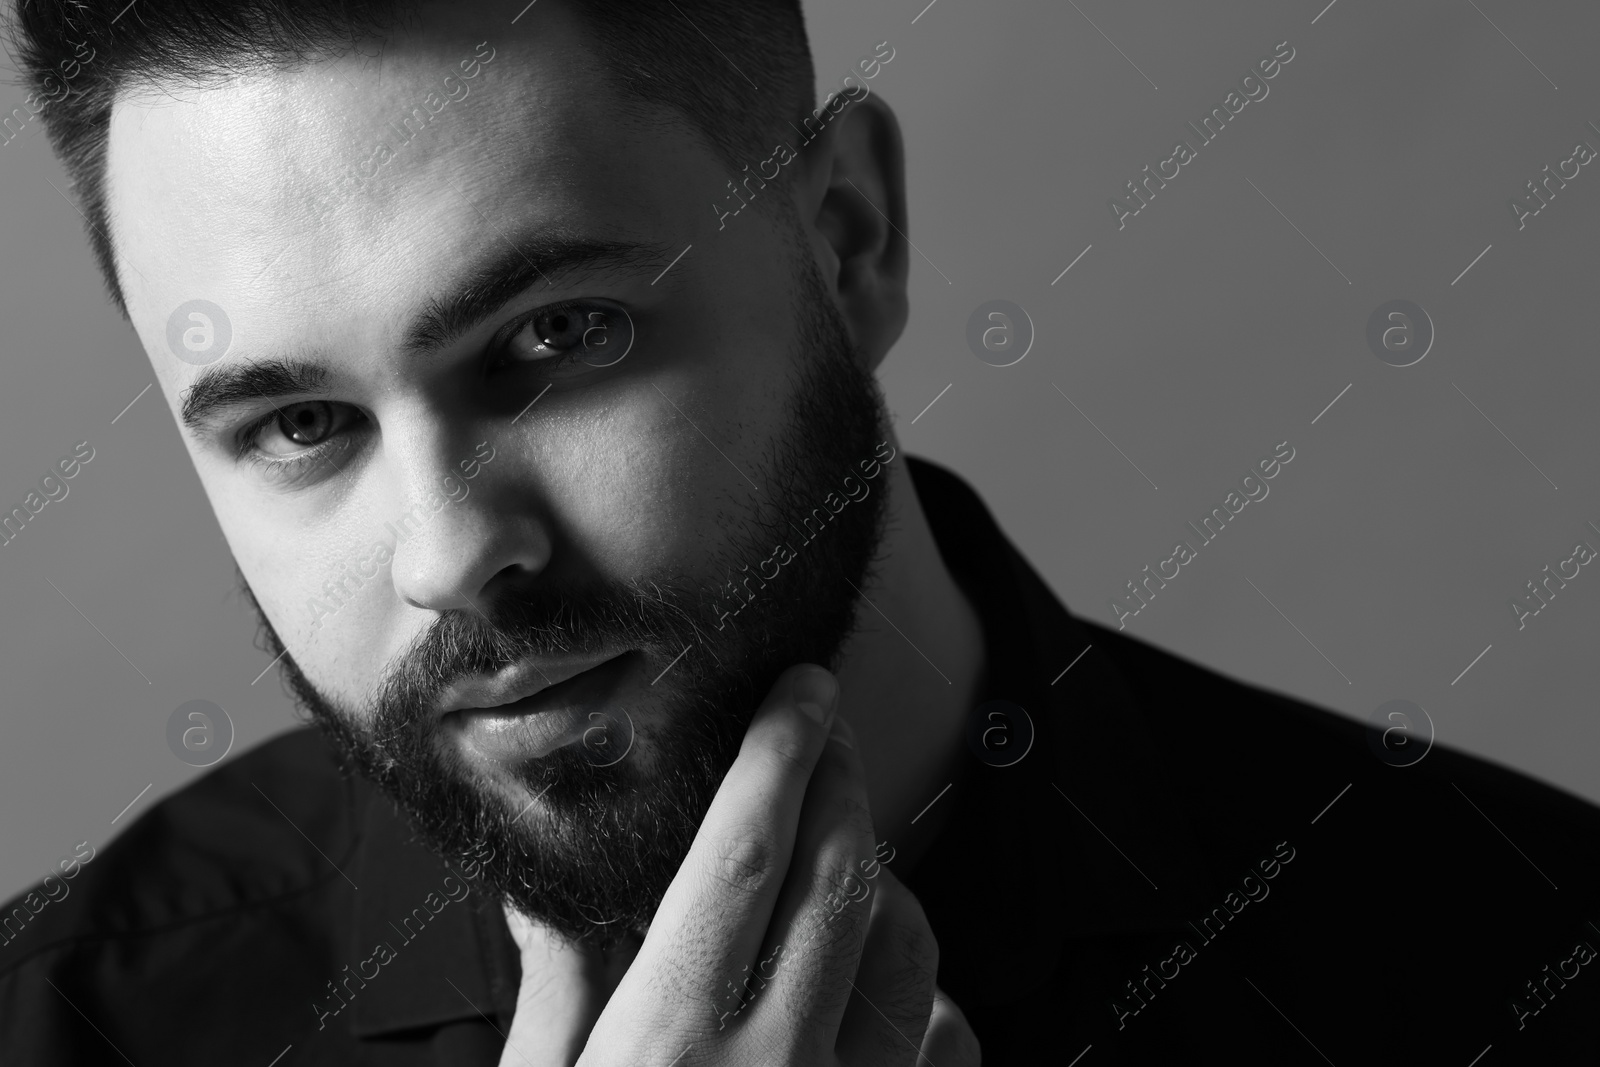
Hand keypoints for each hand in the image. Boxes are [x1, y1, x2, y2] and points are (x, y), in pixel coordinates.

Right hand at [551, 662, 976, 1065]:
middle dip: (842, 782)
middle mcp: (774, 1064)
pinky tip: (883, 969)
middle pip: (838, 879)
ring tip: (845, 848)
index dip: (780, 756)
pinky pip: (943, 1041)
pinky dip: (928, 990)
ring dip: (883, 878)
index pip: (745, 857)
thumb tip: (550, 901)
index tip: (799, 693)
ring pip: (906, 949)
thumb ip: (558, 997)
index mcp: (670, 1040)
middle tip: (828, 732)